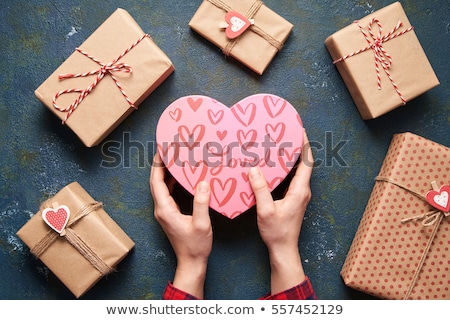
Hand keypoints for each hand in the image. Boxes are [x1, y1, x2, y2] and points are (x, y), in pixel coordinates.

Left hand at [150, 153, 211, 298]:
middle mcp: (161, 209)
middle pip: (156, 181)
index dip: (158, 164)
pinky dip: (172, 182)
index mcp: (165, 209)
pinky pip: (167, 193)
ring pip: (161, 187)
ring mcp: (164, 211)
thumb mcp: (202, 223)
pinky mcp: (170, 214)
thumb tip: (202, 182)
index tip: (163, 149)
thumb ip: (201, 202)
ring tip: (176, 159)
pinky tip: (181, 176)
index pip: (156, 181)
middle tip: (169, 149)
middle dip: (161, 164)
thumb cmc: (196, 246)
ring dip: (166, 172)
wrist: (191, 262)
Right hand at [248, 129, 312, 293]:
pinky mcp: (293, 199)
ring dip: (291, 158)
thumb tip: (255, 169)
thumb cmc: (277, 232)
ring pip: (298, 171)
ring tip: (279, 145)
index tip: (300, 130)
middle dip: (297, 147)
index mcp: (300, 190)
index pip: (307, 163)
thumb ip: (260, 189)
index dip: (305, 145)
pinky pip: (291, 179)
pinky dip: (285, 169)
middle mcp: (302, 190)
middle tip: (286, 134)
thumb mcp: (265, 210)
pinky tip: (273, 166)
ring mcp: (299, 195)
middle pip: (304, 164)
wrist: (283, 249)